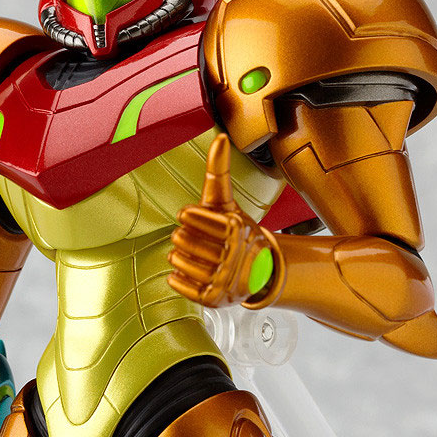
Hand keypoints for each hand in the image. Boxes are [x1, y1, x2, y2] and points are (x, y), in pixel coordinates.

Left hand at [168, 133, 279, 307]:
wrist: (259, 270)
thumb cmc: (235, 230)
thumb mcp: (227, 201)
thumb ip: (219, 171)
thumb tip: (219, 136)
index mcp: (236, 228)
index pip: (190, 216)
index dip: (187, 216)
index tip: (189, 216)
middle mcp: (232, 256)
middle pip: (181, 239)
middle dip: (183, 236)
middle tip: (193, 238)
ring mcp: (224, 280)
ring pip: (178, 262)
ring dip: (178, 256)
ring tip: (190, 253)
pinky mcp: (215, 300)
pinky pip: (181, 287)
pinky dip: (177, 278)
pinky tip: (184, 271)